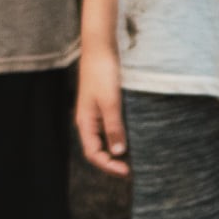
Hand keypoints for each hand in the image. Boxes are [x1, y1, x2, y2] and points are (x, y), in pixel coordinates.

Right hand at [75, 44, 128, 175]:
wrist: (100, 47)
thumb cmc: (102, 72)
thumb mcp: (110, 101)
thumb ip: (114, 126)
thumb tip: (117, 153)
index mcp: (85, 122)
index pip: (93, 153)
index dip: (108, 165)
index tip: (126, 171)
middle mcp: (88, 119)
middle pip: (97, 148)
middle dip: (111, 161)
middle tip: (131, 169)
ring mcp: (96, 111)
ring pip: (104, 137)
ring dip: (116, 148)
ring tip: (133, 156)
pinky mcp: (104, 102)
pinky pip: (110, 124)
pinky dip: (119, 133)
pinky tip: (132, 134)